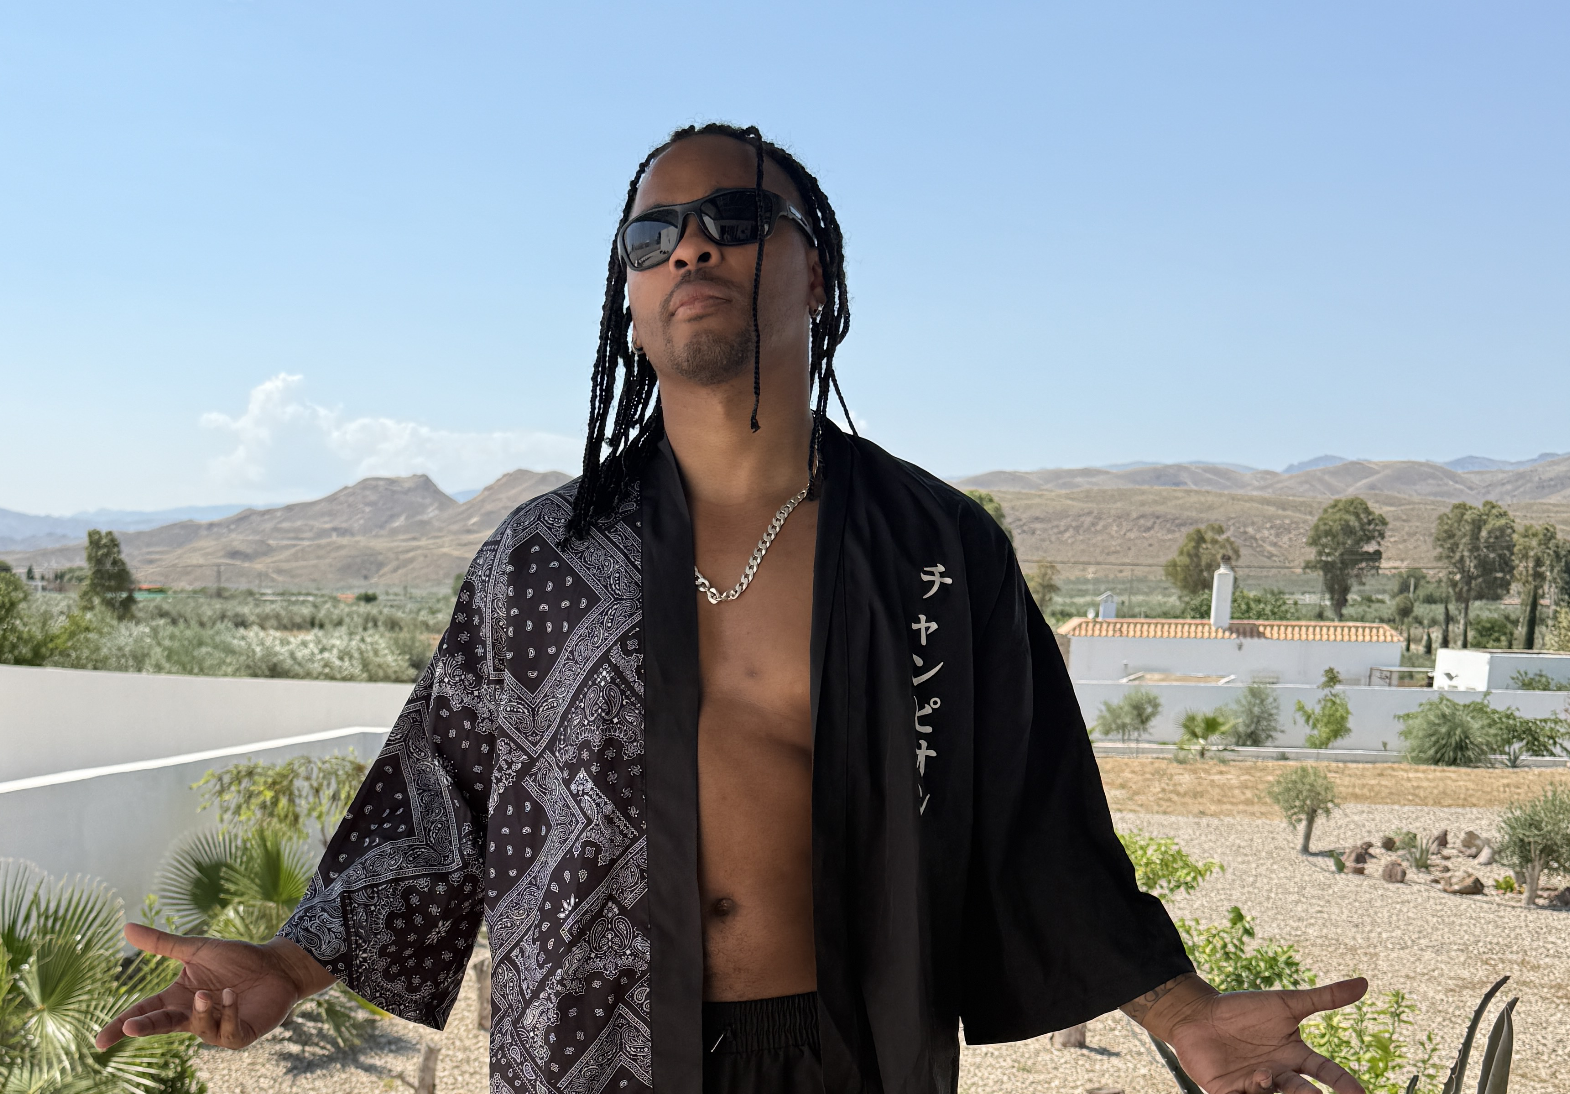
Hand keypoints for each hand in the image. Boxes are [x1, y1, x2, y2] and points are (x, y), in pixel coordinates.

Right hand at [95, 923, 333, 1050]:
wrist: (277, 965)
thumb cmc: (237, 960)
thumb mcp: (197, 949)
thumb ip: (162, 944)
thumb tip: (125, 927)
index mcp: (179, 999)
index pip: (145, 1013)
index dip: (122, 1026)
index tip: (99, 1041)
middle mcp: (193, 1017)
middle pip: (162, 1026)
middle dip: (146, 1028)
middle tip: (130, 1028)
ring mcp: (216, 1029)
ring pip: (199, 1027)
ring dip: (201, 1011)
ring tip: (206, 993)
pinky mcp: (240, 1035)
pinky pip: (228, 1031)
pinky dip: (227, 1013)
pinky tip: (231, 995)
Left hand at [1162, 977, 1368, 1093]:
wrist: (1199, 1014)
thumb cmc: (1244, 1009)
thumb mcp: (1286, 1003)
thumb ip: (1324, 998)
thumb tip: (1365, 982)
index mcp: (1294, 1055)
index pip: (1325, 1071)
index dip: (1343, 1082)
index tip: (1360, 1092)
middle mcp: (1278, 1073)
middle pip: (1301, 1090)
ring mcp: (1254, 1084)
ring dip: (1271, 1089)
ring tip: (1266, 1075)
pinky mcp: (1228, 1091)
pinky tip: (1248, 1085)